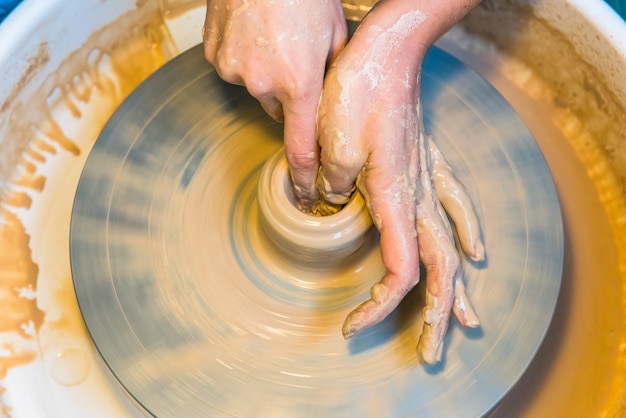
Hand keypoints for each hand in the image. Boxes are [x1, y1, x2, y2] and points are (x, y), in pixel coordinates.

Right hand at [203, 0, 347, 208]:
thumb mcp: (335, 33)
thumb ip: (335, 76)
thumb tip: (335, 104)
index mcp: (299, 84)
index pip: (300, 151)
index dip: (305, 179)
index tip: (307, 198)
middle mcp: (262, 85)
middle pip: (279, 111)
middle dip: (290, 96)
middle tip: (297, 62)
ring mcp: (233, 70)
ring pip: (256, 88)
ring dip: (266, 74)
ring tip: (275, 38)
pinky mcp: (214, 56)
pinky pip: (234, 68)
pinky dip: (245, 58)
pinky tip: (254, 32)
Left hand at [315, 0, 482, 363]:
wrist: (385, 49)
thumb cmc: (357, 91)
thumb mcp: (330, 145)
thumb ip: (330, 188)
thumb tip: (324, 207)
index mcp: (396, 199)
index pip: (400, 272)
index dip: (381, 307)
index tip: (354, 325)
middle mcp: (418, 196)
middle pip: (439, 272)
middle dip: (436, 318)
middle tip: (431, 354)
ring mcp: (426, 179)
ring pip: (452, 247)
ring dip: (460, 289)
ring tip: (470, 322)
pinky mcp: (423, 162)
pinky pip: (454, 206)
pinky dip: (465, 234)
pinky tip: (478, 250)